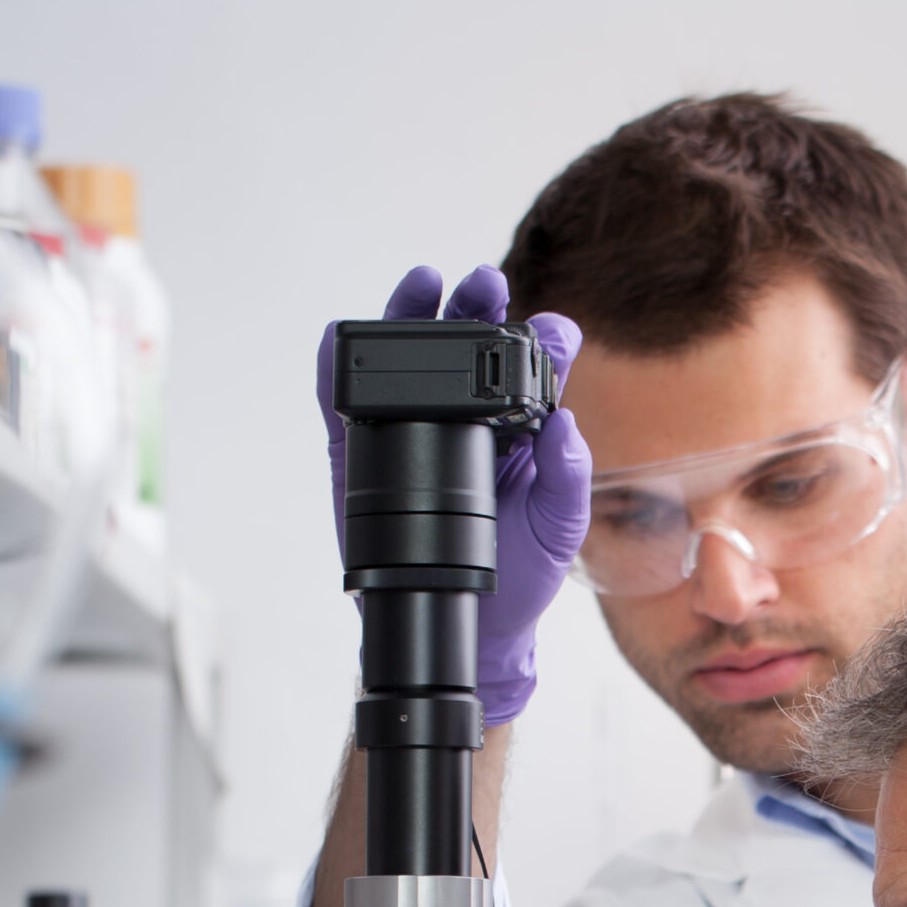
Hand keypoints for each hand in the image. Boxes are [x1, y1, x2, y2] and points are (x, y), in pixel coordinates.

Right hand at [317, 265, 592, 725]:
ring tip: (424, 284)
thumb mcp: (558, 530)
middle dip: (475, 306)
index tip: (547, 328)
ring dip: (412, 316)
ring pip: (407, 359)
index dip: (541, 339)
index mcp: (521, 426)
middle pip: (468, 345)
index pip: (534, 367)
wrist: (473, 622)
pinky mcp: (364, 449)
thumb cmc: (523, 572)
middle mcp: (467, 416)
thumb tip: (566, 424)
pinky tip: (343, 340)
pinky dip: (339, 367)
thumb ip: (567, 479)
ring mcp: (412, 428)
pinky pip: (347, 402)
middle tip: (483, 285)